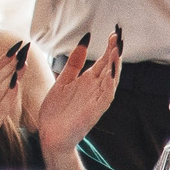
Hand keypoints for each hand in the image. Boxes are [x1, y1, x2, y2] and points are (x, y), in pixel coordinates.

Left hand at [34, 28, 120, 156]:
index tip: (115, 33)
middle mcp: (95, 88)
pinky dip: (110, 85)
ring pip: (111, 79)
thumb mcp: (63, 81)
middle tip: (119, 35)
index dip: (110, 47)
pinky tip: (111, 73)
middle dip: (115, 51)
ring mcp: (96, 99)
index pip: (104, 60)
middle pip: (110, 66)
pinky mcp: (94, 111)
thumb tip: (84, 41)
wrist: (50, 136)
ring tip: (117, 50)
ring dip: (115, 65)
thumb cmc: (56, 112)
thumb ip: (74, 63)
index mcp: (88, 80)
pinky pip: (105, 96)